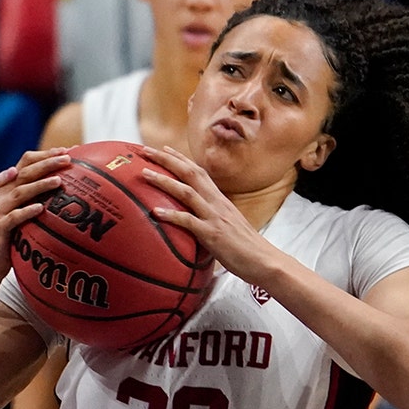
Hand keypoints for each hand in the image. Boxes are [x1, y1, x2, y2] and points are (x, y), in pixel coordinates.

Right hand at [0, 148, 72, 279]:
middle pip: (23, 173)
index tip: (65, 151)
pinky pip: (13, 218)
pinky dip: (26, 212)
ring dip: (39, 185)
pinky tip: (41, 208)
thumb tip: (62, 193)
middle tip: (67, 158)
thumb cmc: (6, 240)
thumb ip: (33, 201)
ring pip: (19, 193)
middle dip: (46, 163)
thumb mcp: (19, 217)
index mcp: (5, 190)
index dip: (44, 156)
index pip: (24, 165)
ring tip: (58, 181)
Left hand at [141, 145, 270, 283]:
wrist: (264, 260)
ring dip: (164, 181)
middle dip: (166, 159)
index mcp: (220, 200)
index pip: (198, 172)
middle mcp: (216, 203)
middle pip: (190, 173)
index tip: (163, 148)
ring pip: (186, 192)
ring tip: (144, 173)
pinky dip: (172, 215)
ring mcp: (214, 217)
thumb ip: (211, 217)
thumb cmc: (244, 247)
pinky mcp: (212, 234)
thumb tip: (194, 220)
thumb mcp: (227, 225)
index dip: (180, 158)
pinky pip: (189, 221)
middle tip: (145, 150)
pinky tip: (155, 212)